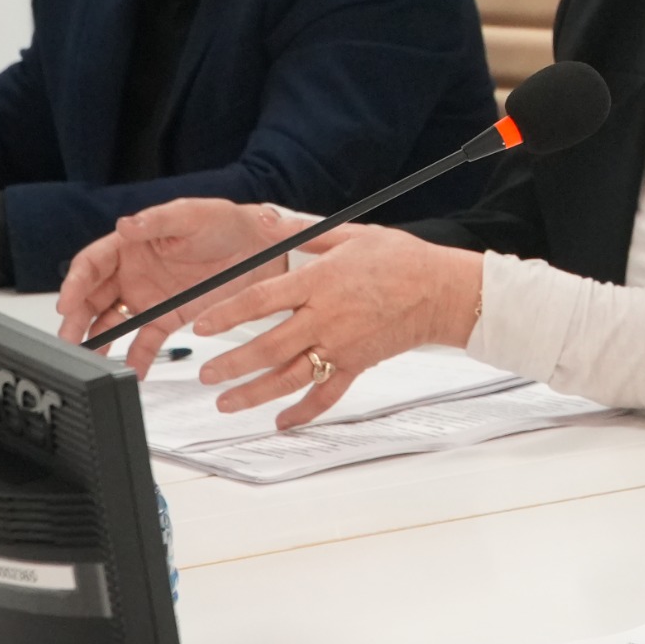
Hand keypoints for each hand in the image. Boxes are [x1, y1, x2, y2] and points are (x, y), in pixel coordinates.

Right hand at [58, 198, 305, 373]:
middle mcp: (132, 273)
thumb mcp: (192, 215)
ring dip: (98, 341)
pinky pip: (145, 340)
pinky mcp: (168, 317)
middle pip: (93, 298)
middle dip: (76, 319)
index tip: (67, 304)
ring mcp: (148, 297)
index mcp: (131, 244)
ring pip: (112, 322)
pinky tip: (131, 370)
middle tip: (69, 340)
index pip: (91, 265)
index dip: (75, 284)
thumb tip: (125, 225)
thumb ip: (157, 221)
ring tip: (88, 360)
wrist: (262, 247)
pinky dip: (137, 357)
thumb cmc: (225, 223)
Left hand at [189, 225, 482, 428]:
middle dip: (231, 365)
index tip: (202, 326)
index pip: (261, 301)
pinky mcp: (356, 365)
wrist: (442, 291)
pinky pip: (326, 395)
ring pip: (289, 377)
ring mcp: (341, 347)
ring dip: (254, 394)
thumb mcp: (352, 234)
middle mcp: (326, 319)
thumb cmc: (402, 260)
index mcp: (320, 283)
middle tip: (206, 374)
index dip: (227, 315)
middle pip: (268, 347)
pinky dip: (303, 412)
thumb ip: (306, 233)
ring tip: (225, 403)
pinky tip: (281, 422)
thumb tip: (268, 221)